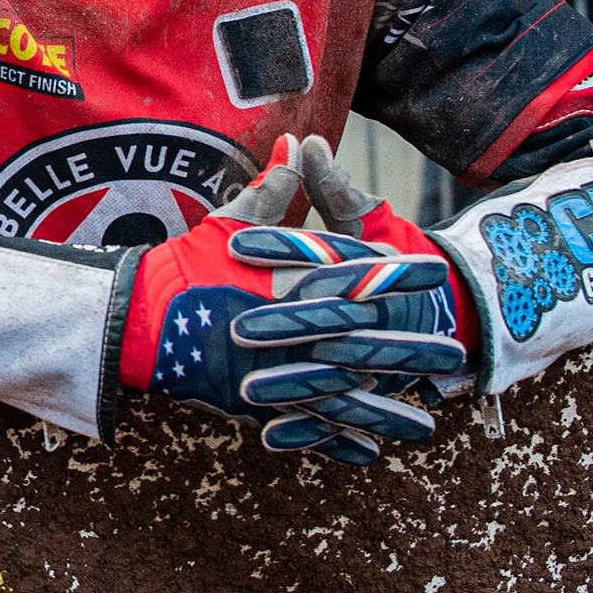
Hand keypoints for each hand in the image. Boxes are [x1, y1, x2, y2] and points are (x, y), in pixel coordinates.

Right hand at [121, 136, 465, 465]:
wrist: (138, 318)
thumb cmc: (185, 266)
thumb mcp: (230, 222)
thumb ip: (272, 188)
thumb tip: (298, 140)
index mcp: (290, 281)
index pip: (355, 272)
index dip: (396, 272)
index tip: (434, 272)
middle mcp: (293, 327)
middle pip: (365, 338)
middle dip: (411, 348)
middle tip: (453, 352)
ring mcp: (277, 368)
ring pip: (346, 392)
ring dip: (388, 409)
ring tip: (429, 423)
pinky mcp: (257, 403)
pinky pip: (307, 424)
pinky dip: (338, 440)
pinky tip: (369, 453)